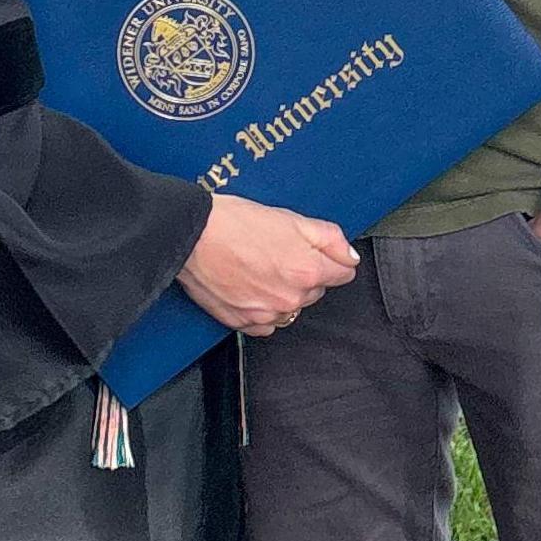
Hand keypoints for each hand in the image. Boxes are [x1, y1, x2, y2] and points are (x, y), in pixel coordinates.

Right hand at [180, 195, 360, 337]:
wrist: (190, 235)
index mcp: (307, 270)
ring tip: (260, 266)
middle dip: (305, 273)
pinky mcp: (243, 322)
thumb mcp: (291, 218)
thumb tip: (350, 256)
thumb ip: (329, 238)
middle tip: (279, 250)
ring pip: (291, 307)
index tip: (317, 250)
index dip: (331, 258)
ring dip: (284, 291)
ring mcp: (266, 314)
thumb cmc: (234, 222)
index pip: (344, 274)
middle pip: (316, 290)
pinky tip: (249, 285)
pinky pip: (267, 322)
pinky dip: (263, 307)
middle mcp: (290, 298)